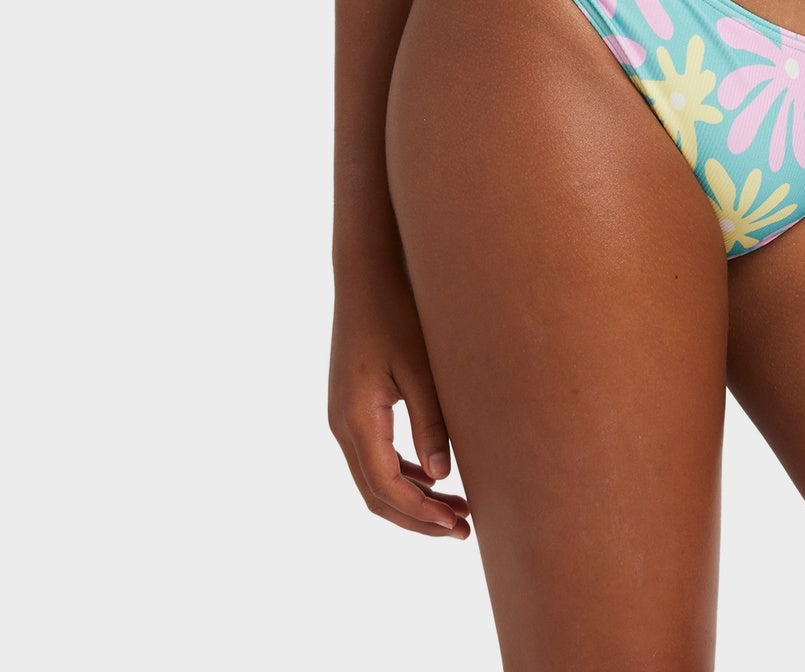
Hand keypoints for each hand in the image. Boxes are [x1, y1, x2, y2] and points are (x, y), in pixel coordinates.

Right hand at [329, 255, 471, 538]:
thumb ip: (430, 422)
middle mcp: (342, 425)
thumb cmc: (396, 312)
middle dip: (418, 517)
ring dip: (412, 498)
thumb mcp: (419, 367)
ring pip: (374, 478)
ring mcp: (344, 418)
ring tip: (457, 510)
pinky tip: (435, 478)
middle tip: (462, 530)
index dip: (421, 514)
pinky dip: (403, 474)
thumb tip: (444, 478)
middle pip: (376, 493)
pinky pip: (375, 456)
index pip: (386, 487)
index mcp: (357, 419)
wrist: (365, 274)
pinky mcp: (353, 408)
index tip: (456, 525)